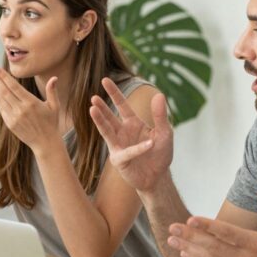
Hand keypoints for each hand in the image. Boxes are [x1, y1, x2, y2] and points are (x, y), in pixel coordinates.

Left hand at [0, 67, 61, 154]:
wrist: (46, 143)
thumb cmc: (51, 123)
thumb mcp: (54, 106)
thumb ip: (52, 91)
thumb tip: (54, 78)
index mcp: (31, 103)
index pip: (14, 86)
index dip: (5, 77)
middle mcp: (21, 110)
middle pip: (4, 91)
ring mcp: (14, 118)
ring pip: (1, 100)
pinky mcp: (10, 124)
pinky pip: (2, 109)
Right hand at [89, 77, 172, 192]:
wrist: (158, 176)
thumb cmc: (160, 154)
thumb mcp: (164, 132)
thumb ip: (160, 115)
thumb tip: (159, 94)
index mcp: (132, 123)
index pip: (121, 105)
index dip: (114, 93)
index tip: (105, 80)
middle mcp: (122, 133)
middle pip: (109, 117)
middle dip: (101, 108)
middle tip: (93, 97)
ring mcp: (119, 147)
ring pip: (106, 132)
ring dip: (100, 121)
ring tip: (92, 109)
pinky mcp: (120, 161)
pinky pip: (128, 153)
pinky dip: (138, 149)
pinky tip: (148, 144)